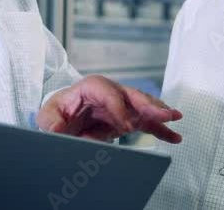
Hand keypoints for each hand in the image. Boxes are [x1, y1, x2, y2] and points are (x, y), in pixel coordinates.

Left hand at [37, 75, 182, 143]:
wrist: (64, 117)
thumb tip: (56, 130)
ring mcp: (122, 105)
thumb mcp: (47, 115)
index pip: (108, 92)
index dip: (118, 108)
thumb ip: (50, 121)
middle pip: (132, 94)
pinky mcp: (128, 118)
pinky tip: (175, 136)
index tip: (125, 126)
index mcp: (91, 87)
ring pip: (144, 106)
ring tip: (175, 119)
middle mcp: (111, 92)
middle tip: (163, 114)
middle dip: (148, 104)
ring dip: (160, 113)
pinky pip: (147, 122)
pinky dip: (161, 129)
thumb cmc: (58, 112)